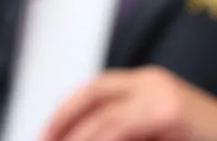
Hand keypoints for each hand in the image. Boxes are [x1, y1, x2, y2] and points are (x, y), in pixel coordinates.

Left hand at [39, 66, 216, 140]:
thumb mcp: (160, 135)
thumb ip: (130, 133)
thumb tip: (91, 138)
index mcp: (150, 83)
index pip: (97, 89)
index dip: (67, 109)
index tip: (47, 132)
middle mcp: (153, 82)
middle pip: (94, 94)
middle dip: (64, 120)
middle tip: (45, 140)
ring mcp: (162, 95)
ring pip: (103, 116)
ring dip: (78, 137)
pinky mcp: (170, 112)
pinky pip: (120, 127)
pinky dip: (99, 140)